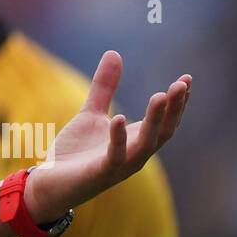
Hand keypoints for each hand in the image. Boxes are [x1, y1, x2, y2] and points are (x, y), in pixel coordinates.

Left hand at [24, 51, 189, 221]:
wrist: (50, 184)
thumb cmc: (75, 153)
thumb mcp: (91, 113)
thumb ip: (104, 87)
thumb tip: (114, 52)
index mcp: (135, 141)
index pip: (165, 122)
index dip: (177, 103)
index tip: (186, 79)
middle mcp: (134, 155)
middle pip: (163, 132)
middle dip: (174, 109)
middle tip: (182, 84)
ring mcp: (120, 166)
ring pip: (146, 144)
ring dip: (155, 121)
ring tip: (160, 95)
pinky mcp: (100, 173)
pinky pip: (115, 156)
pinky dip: (119, 138)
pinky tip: (119, 118)